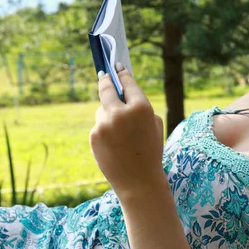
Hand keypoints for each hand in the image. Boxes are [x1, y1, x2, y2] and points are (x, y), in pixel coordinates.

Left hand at [90, 64, 165, 201]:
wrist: (139, 181)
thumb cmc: (151, 151)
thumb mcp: (155, 125)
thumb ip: (139, 107)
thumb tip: (123, 93)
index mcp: (141, 107)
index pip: (128, 83)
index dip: (122, 73)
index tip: (117, 66)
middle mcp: (120, 112)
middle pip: (106, 89)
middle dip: (105, 80)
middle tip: (104, 75)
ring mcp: (104, 124)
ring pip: (102, 110)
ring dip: (108, 114)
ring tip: (121, 135)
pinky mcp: (94, 136)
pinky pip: (99, 126)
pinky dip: (105, 131)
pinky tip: (115, 145)